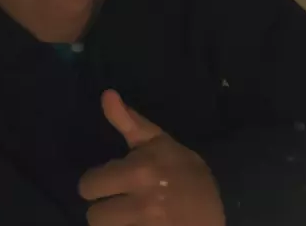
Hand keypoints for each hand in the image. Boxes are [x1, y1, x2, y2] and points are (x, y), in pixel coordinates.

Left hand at [79, 90, 224, 225]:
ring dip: (115, 225)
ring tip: (129, 216)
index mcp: (140, 170)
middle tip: (118, 203)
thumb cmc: (182, 169)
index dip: (95, 183)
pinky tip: (140, 224)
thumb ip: (128, 121)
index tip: (108, 183)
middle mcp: (142, 202)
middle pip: (93, 216)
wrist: (216, 208)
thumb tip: (106, 93)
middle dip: (103, 209)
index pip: (89, 185)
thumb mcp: (157, 140)